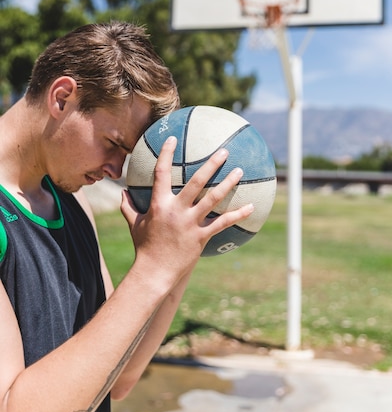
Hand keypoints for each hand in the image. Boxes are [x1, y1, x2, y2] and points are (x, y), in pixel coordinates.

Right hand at [121, 136, 253, 279]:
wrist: (154, 272)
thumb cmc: (144, 247)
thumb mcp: (134, 225)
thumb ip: (128, 207)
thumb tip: (122, 193)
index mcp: (159, 204)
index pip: (161, 173)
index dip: (166, 154)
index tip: (172, 138)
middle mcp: (176, 210)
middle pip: (196, 182)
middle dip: (211, 164)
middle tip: (224, 151)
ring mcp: (190, 223)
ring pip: (213, 199)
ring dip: (228, 184)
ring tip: (240, 171)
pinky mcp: (201, 236)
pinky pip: (222, 223)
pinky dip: (238, 215)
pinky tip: (251, 207)